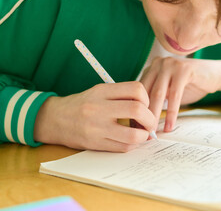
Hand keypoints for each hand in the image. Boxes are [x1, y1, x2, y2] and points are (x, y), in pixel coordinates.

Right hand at [34, 82, 155, 151]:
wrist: (54, 119)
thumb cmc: (82, 105)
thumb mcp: (99, 92)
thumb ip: (121, 96)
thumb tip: (149, 107)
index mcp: (102, 91)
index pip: (136, 89)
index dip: (147, 98)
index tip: (145, 105)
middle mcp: (99, 107)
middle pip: (138, 110)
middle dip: (150, 119)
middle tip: (149, 123)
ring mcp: (96, 128)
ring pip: (133, 135)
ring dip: (144, 136)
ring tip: (142, 134)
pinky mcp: (95, 144)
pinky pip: (123, 147)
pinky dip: (132, 144)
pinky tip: (130, 140)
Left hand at [140, 57, 220, 132]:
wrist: (215, 74)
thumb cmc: (191, 85)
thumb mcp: (169, 90)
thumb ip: (156, 98)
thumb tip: (139, 120)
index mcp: (152, 68)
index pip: (138, 91)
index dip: (137, 110)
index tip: (136, 128)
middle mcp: (158, 63)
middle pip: (146, 93)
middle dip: (143, 115)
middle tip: (143, 133)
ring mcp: (171, 64)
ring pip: (158, 94)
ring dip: (155, 116)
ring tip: (153, 132)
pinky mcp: (184, 70)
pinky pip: (174, 96)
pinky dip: (171, 113)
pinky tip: (170, 126)